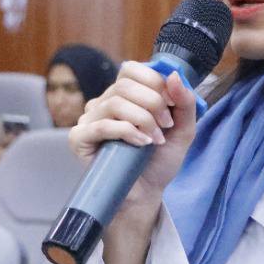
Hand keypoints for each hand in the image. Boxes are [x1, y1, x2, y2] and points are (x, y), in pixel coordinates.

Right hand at [70, 62, 198, 211]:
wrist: (146, 193)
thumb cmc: (159, 160)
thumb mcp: (183, 129)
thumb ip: (184, 102)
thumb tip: (174, 75)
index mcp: (124, 95)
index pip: (131, 70)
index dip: (154, 81)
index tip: (171, 104)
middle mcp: (104, 103)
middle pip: (124, 84)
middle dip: (153, 103)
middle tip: (166, 126)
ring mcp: (89, 120)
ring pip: (114, 103)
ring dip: (142, 119)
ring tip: (154, 139)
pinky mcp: (79, 139)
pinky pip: (101, 125)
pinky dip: (126, 131)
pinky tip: (141, 143)